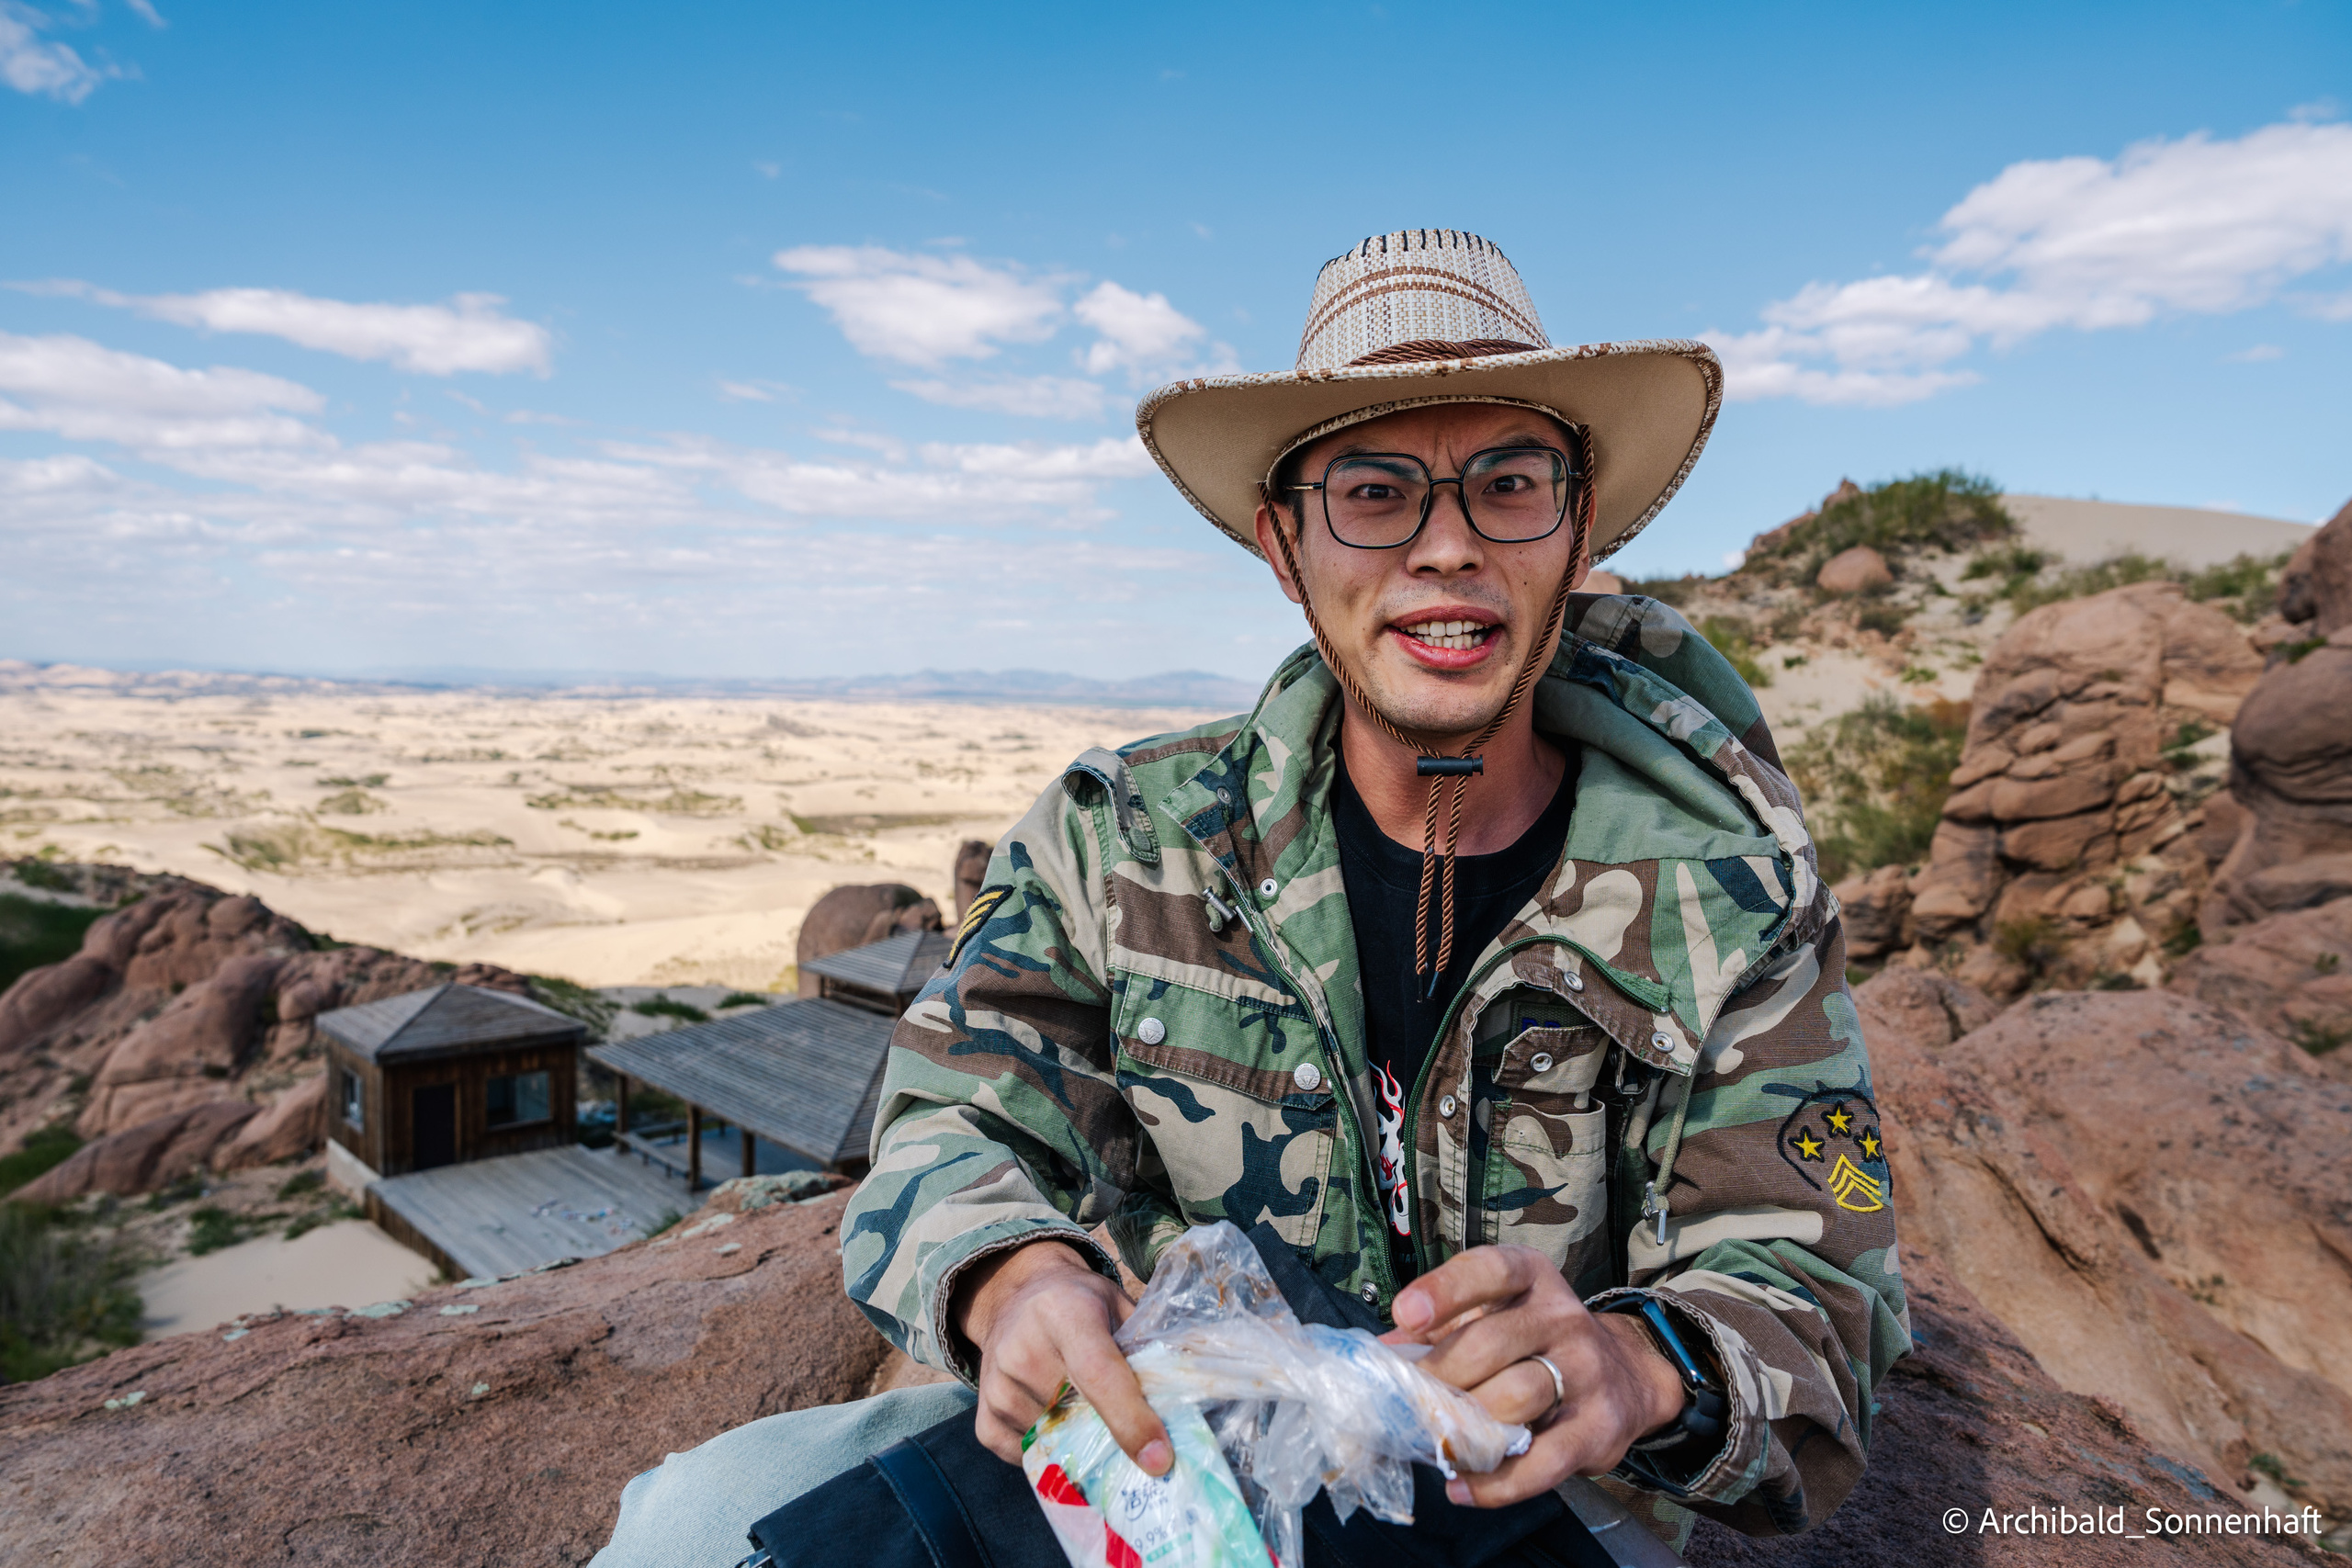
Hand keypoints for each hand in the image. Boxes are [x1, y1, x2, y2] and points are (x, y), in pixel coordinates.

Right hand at [952, 1239, 1171, 1476]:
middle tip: (1140, 1438)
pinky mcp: (984, 1413)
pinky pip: (1024, 1455)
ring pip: (1054, 1440)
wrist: (1016, 1295)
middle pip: (1077, 1415)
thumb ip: (1150, 1346)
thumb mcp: (1120, 1306)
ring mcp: (996, 1384)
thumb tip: (1195, 1393)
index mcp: (1066, 1313)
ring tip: (1086, 1410)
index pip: (1099, 1373)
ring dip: (1080, 1440)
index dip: (1131, 1419)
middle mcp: (1022, 1347)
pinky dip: (1049, 1450)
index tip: (1159, 1459)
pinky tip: (1058, 1420)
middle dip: (1115, 1435)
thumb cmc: (1082, 1304)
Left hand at [1382, 1245, 1688, 1506]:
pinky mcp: (1599, 1428)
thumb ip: (1444, 1329)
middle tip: (1404, 1401)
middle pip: (1490, 1343)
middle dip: (1438, 1375)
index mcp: (1531, 1279)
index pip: (1489, 1270)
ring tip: (1433, 1442)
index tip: (1404, 1315)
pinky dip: (1497, 1483)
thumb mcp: (1498, 1316)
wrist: (1628, 1376)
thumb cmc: (1538, 1342)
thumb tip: (1385, 1354)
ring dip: (1465, 1426)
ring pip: (1516, 1397)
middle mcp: (1562, 1317)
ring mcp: (1586, 1371)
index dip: (1444, 1290)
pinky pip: (1543, 1461)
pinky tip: (1461, 1488)